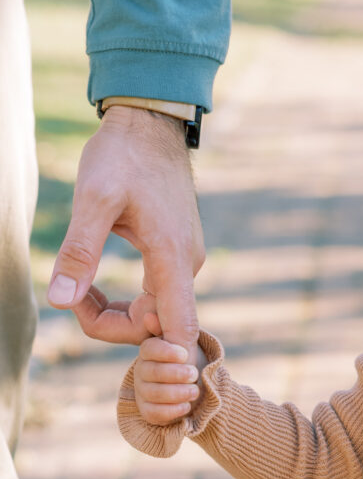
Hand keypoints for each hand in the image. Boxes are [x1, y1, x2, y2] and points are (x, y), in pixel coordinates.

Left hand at [47, 106, 204, 358]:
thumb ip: (79, 251)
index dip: (152, 355)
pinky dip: (122, 299)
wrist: (150, 123)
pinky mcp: (174, 254)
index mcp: (173, 258)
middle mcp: (186, 266)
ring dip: (112, 312)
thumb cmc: (123, 154)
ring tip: (77, 286)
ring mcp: (183, 261)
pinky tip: (91, 278)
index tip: (102, 331)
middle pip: (156, 327)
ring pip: (152, 313)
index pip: (177, 332)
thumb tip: (59, 301)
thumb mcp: (93, 198)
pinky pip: (153, 296)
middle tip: (70, 296)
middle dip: (109, 324)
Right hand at [132, 320, 201, 426]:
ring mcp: (143, 391)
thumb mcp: (185, 343)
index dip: (166, 352)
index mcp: (149, 351)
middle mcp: (141, 371)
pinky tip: (186, 406)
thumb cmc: (189, 362)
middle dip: (175, 374)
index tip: (185, 354)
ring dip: (177, 393)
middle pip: (151, 372)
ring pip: (153, 394)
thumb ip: (173, 331)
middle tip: (193, 374)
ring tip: (195, 391)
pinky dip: (172, 411)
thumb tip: (149, 316)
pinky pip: (154, 413)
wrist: (195, 386)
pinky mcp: (147, 411)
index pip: (149, 349)